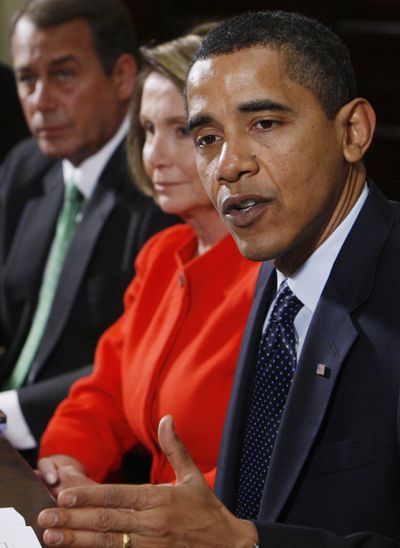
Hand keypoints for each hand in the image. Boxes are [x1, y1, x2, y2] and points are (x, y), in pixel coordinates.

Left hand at [38, 415, 258, 546]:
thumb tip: (167, 418)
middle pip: (105, 521)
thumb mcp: (193, 476)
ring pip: (106, 543)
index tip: (65, 495)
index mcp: (159, 500)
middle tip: (45, 517)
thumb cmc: (207, 510)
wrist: (228, 546)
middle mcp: (151, 524)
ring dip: (76, 540)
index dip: (89, 496)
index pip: (117, 496)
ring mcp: (149, 547)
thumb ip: (175, 448)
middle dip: (72, 519)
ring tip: (51, 536)